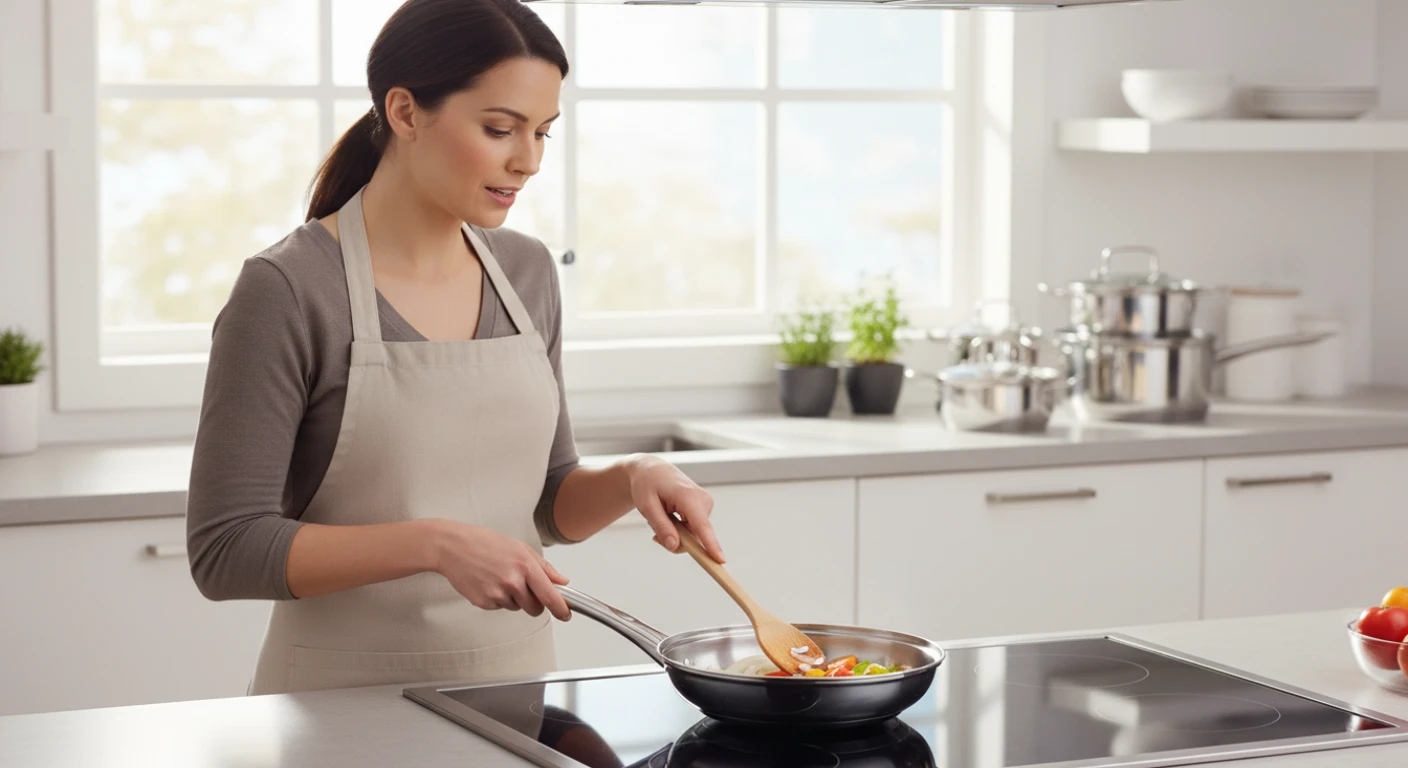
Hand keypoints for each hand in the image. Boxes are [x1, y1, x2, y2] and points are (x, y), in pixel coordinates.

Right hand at [429, 520, 571, 620]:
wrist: (452, 547)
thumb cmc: (484, 543)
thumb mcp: (519, 547)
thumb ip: (544, 567)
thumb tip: (561, 581)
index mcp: (525, 565)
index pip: (550, 595)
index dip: (560, 608)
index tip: (565, 614)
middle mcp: (512, 581)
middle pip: (535, 608)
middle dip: (534, 603)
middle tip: (522, 586)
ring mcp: (497, 593)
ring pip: (516, 607)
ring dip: (513, 598)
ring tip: (499, 577)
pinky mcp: (483, 602)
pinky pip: (499, 607)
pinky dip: (497, 599)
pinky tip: (488, 582)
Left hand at [626, 454, 724, 562]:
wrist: (652, 470)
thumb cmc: (647, 484)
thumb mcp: (647, 506)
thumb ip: (661, 527)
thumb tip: (675, 546)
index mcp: (688, 496)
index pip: (701, 526)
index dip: (711, 545)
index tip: (721, 561)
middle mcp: (703, 500)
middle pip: (695, 538)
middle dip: (676, 542)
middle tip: (655, 535)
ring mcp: (706, 504)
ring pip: (695, 537)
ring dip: (676, 536)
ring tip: (661, 519)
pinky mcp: (705, 509)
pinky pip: (695, 531)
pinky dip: (680, 531)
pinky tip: (669, 518)